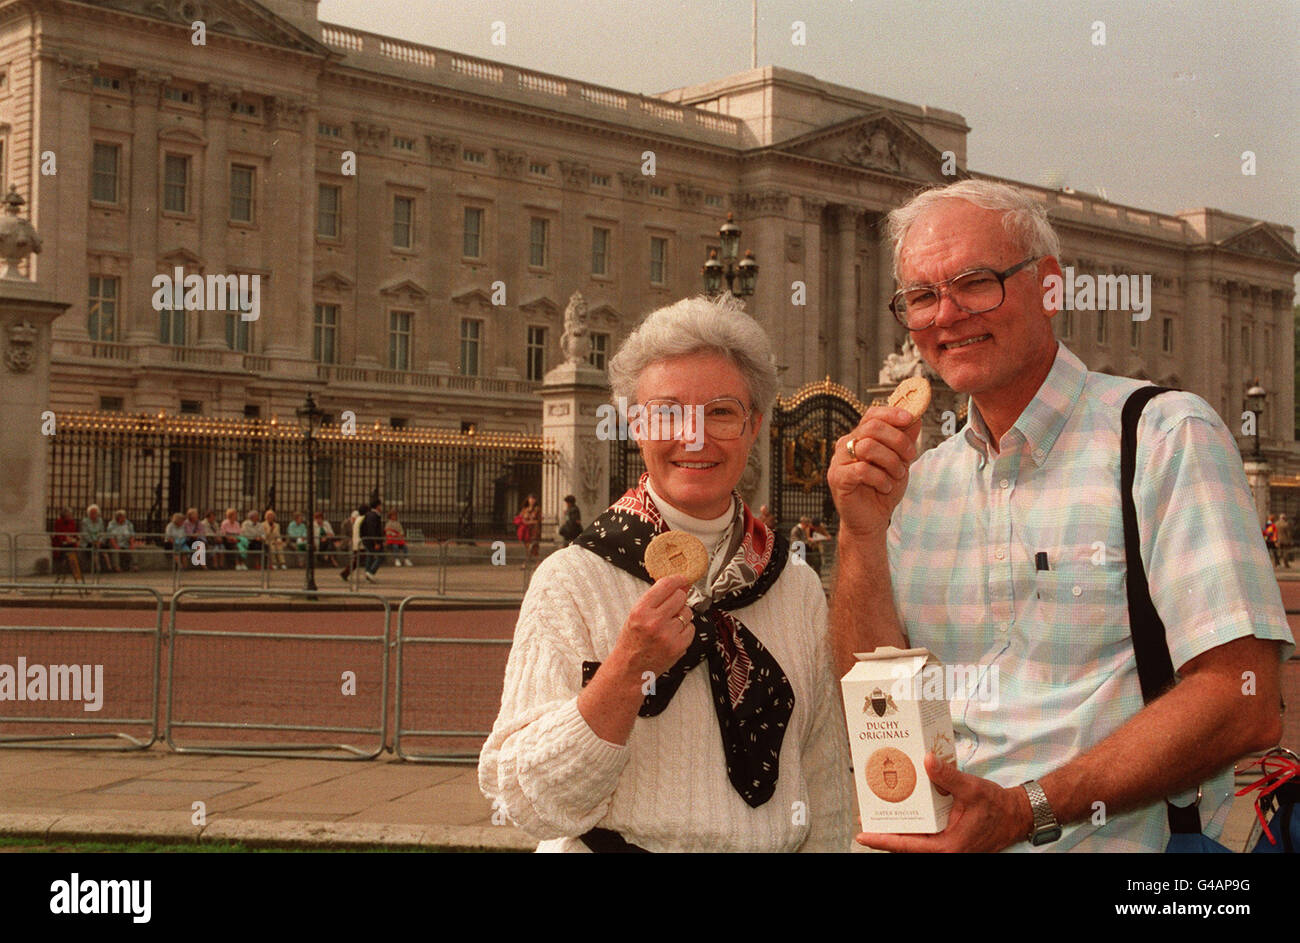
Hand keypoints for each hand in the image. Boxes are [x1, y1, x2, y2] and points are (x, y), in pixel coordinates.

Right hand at [610, 574, 695, 679]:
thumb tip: (681, 584)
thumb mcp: (636, 614)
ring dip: (681, 616)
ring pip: (687, 612)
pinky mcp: (678, 646)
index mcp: (641, 610)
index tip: (683, 579)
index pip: (666, 585)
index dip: (678, 579)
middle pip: (680, 597)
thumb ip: (657, 598)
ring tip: (668, 626)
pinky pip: (691, 628)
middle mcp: (654, 621)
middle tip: (670, 608)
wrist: (629, 669)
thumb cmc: (632, 641)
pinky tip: (672, 636)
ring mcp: (667, 635)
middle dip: (678, 600)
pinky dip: (685, 630)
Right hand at [827, 406, 920, 537]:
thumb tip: (916, 417)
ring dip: (891, 461)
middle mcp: (846, 445)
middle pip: (872, 427)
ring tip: (897, 475)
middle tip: (910, 456)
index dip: (891, 413)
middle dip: (898, 440)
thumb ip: (905, 440)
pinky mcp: (838, 478)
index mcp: (859, 437)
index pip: (872, 415)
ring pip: (868, 446)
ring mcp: (839, 461)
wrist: (871, 520)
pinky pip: (862, 470)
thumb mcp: (901, 462)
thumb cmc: (883, 489)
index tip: (909, 418)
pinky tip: (885, 487)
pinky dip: (880, 478)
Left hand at [856, 753, 1033, 852]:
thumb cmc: (996, 808)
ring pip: (914, 837)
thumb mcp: (971, 789)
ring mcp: (944, 843)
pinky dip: (912, 820)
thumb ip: (948, 776)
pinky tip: (902, 805)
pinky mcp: (946, 835)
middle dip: (884, 830)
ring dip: (897, 824)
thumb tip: (927, 760)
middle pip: (906, 843)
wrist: (1015, 816)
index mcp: (947, 846)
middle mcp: (943, 849)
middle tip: (864, 817)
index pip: (907, 846)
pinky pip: (923, 831)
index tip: (863, 835)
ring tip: (876, 809)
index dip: (883, 840)